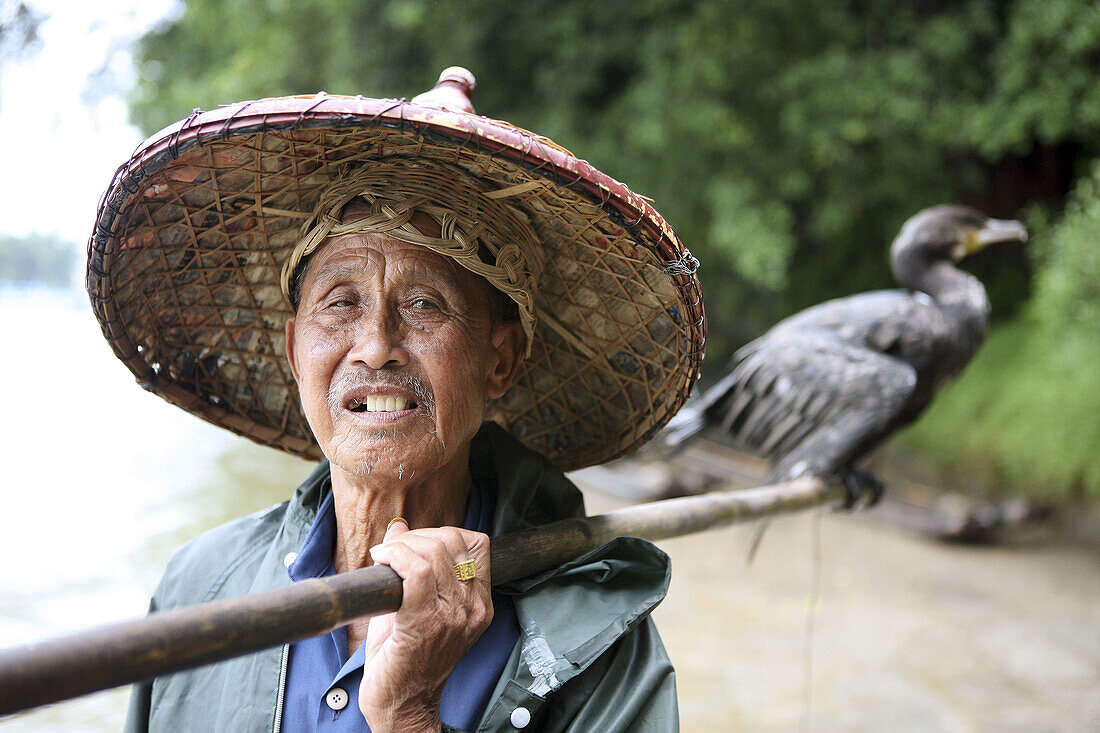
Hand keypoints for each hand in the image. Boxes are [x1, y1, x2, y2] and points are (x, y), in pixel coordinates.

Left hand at [358, 520, 492, 732]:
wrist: (404, 707)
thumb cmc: (407, 661)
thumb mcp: (419, 607)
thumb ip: (413, 566)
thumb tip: (399, 527)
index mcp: (478, 603)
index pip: (477, 544)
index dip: (443, 533)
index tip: (417, 544)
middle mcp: (471, 608)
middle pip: (453, 541)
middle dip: (418, 535)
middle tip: (394, 551)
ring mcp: (451, 616)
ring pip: (433, 553)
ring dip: (402, 546)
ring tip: (384, 557)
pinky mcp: (424, 624)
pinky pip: (416, 573)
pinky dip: (395, 557)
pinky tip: (380, 561)